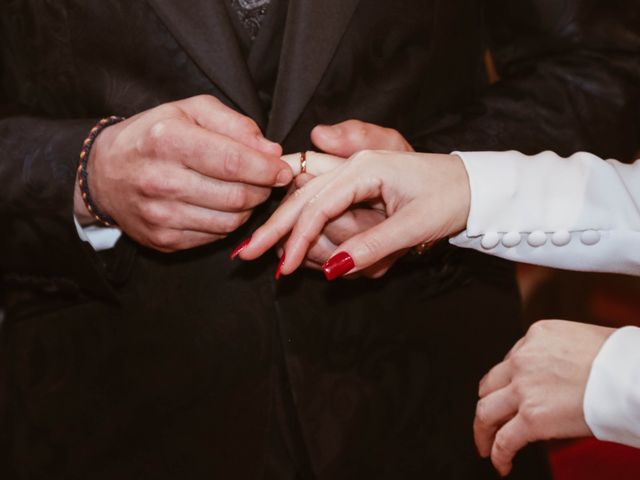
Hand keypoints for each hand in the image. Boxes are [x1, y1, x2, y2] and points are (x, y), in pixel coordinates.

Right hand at [73, 95, 291, 251]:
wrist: (104, 174)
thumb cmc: (154, 136)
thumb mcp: (189, 111)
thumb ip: (233, 124)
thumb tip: (271, 150)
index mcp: (167, 139)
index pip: (232, 161)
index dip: (266, 169)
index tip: (282, 170)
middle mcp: (160, 179)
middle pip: (236, 195)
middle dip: (262, 189)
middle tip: (266, 181)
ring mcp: (159, 215)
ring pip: (230, 221)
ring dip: (248, 208)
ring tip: (245, 191)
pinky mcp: (162, 240)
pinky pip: (215, 237)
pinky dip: (228, 223)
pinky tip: (222, 206)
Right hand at [239, 149, 469, 278]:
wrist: (473, 186)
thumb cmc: (449, 198)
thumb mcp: (414, 225)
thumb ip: (370, 245)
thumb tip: (330, 270)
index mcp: (364, 168)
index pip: (317, 204)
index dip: (298, 238)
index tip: (283, 267)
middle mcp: (352, 167)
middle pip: (301, 198)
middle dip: (275, 229)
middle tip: (246, 255)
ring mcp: (353, 176)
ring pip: (312, 206)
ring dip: (314, 239)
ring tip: (330, 264)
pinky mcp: (357, 190)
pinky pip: (329, 211)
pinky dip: (326, 234)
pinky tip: (338, 254)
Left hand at [474, 320, 614, 476]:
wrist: (633, 375)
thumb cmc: (622, 359)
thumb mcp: (583, 341)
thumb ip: (560, 355)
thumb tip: (561, 372)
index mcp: (536, 336)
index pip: (510, 361)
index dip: (508, 383)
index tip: (509, 397)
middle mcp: (522, 359)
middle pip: (489, 385)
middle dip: (488, 404)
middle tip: (489, 421)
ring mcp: (524, 388)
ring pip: (486, 411)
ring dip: (482, 431)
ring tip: (486, 446)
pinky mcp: (532, 417)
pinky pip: (505, 439)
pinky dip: (498, 454)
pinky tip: (501, 464)